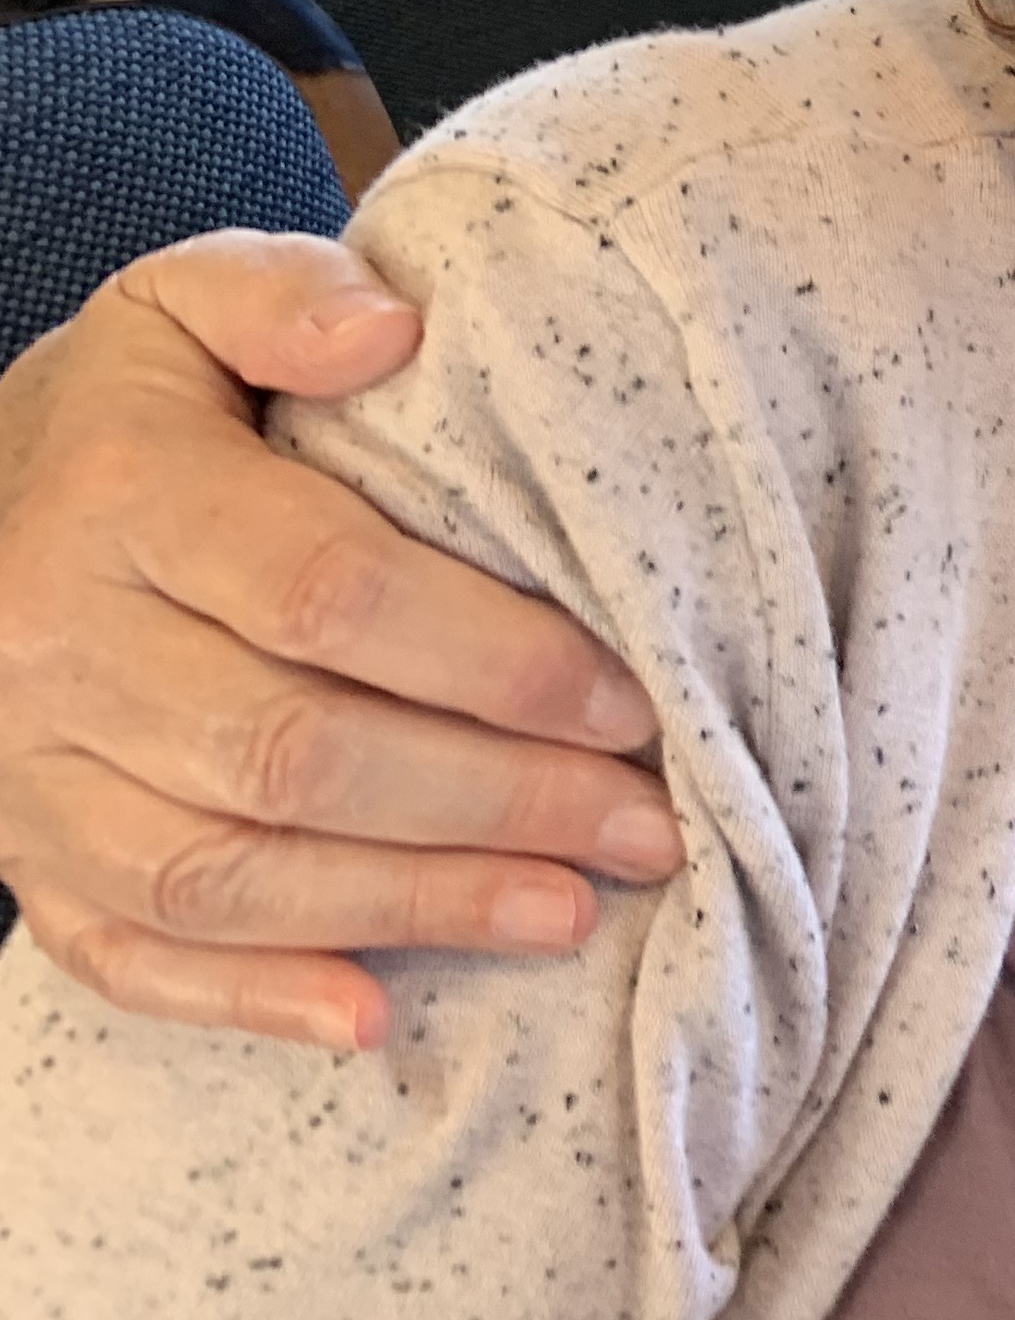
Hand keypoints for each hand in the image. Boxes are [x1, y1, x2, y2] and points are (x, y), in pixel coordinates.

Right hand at [0, 233, 678, 1050]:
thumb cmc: (130, 413)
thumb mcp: (183, 309)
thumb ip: (285, 298)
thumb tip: (393, 332)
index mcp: (121, 500)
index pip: (326, 593)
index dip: (489, 657)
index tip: (628, 698)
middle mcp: (58, 648)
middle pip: (296, 751)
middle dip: (494, 801)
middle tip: (647, 826)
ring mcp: (31, 774)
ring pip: (229, 870)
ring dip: (416, 905)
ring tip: (574, 911)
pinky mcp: (29, 860)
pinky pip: (129, 955)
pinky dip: (253, 997)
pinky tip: (376, 1021)